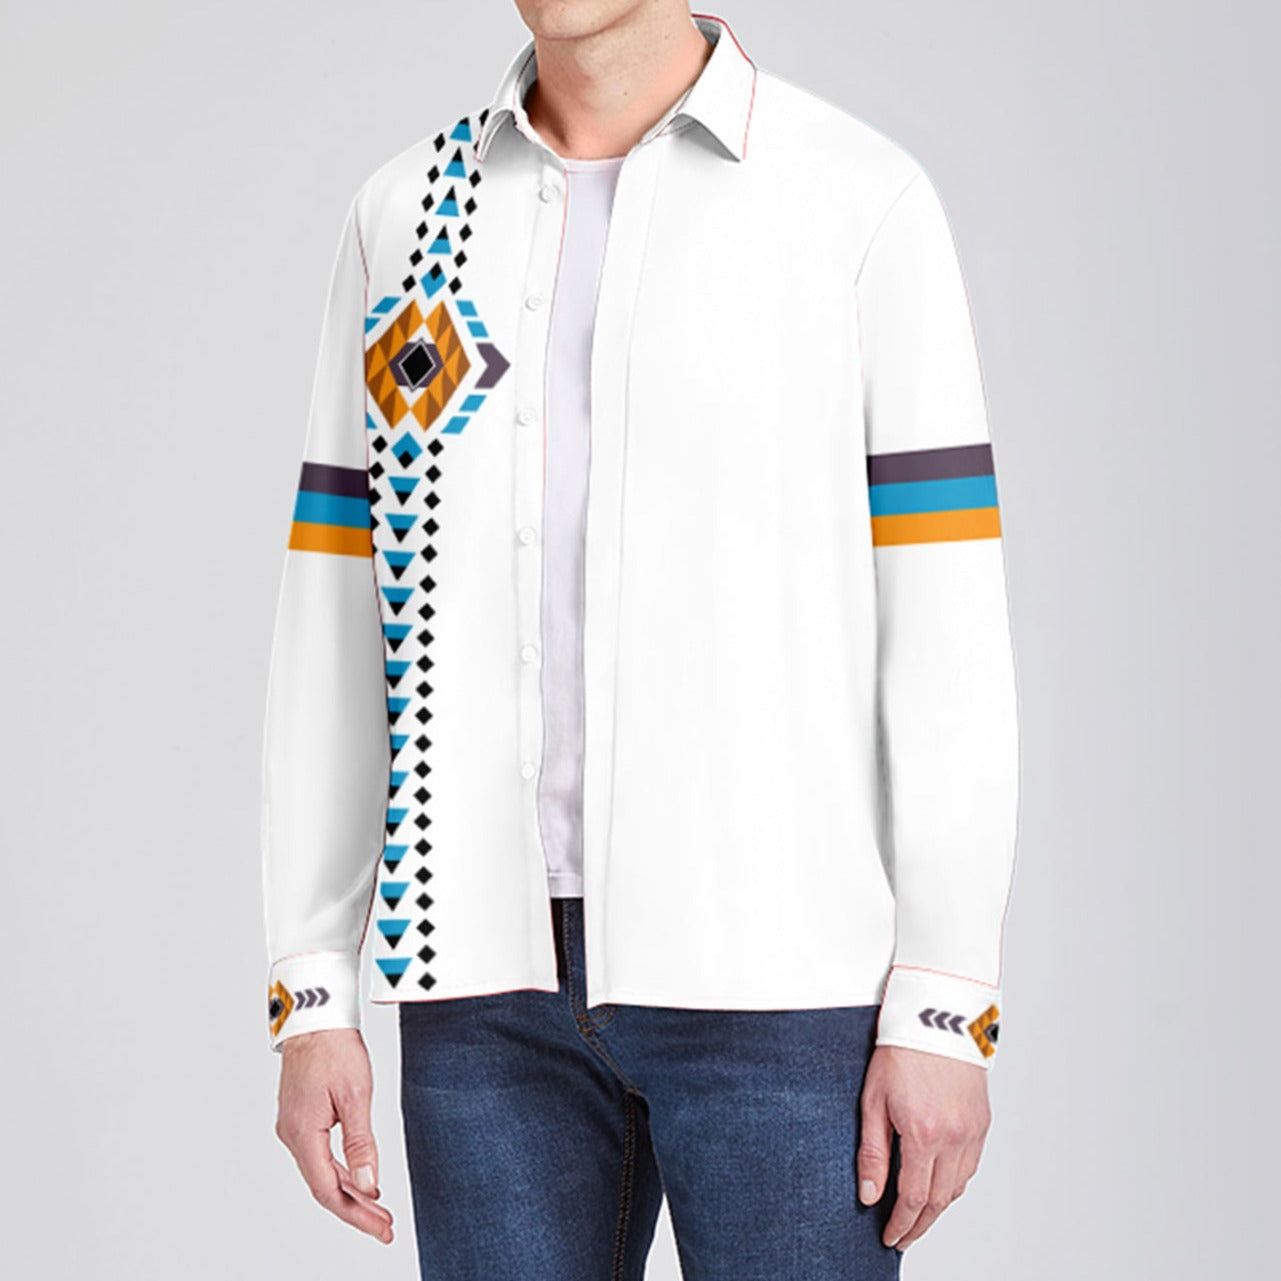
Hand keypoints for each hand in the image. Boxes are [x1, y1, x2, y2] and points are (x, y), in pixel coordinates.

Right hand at [274, 1028, 393, 1244]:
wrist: (315, 1016)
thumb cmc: (334, 1048)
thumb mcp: (355, 1096)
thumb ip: (361, 1144)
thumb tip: (369, 1186)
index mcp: (303, 1134)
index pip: (328, 1191)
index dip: (356, 1214)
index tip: (382, 1227)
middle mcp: (292, 1135)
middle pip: (324, 1186)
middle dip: (356, 1209)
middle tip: (385, 1225)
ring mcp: (293, 1126)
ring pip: (321, 1172)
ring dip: (349, 1191)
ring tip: (378, 1208)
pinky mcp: (300, 1117)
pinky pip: (318, 1155)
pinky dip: (339, 1170)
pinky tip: (358, 1178)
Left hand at [856, 1044, 990, 1250]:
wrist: (936, 1015)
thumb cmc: (901, 1050)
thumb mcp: (873, 1100)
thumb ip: (872, 1152)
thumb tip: (869, 1194)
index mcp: (923, 1133)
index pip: (913, 1198)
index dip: (901, 1224)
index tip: (890, 1237)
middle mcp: (954, 1137)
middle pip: (938, 1200)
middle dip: (919, 1225)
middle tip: (902, 1236)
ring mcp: (972, 1131)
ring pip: (958, 1187)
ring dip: (938, 1206)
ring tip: (917, 1215)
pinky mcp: (983, 1122)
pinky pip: (971, 1166)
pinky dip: (955, 1183)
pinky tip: (939, 1184)